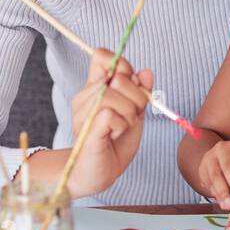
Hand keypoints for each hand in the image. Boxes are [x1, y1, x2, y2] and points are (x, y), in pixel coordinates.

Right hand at [62, 48, 153, 197]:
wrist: (99, 173)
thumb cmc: (114, 143)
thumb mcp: (134, 113)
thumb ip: (140, 92)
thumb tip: (146, 72)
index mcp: (95, 88)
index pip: (103, 56)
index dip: (123, 66)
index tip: (132, 86)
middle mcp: (85, 96)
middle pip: (119, 76)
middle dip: (136, 97)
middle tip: (131, 116)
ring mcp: (84, 113)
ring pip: (113, 94)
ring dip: (129, 113)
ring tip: (123, 127)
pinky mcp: (87, 129)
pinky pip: (109, 114)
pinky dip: (121, 125)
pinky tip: (114, 134)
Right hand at [197, 139, 229, 210]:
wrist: (219, 159)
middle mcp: (222, 149)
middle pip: (228, 167)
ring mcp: (210, 158)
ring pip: (216, 176)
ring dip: (223, 192)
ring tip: (229, 205)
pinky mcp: (202, 169)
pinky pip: (209, 183)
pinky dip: (216, 194)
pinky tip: (222, 202)